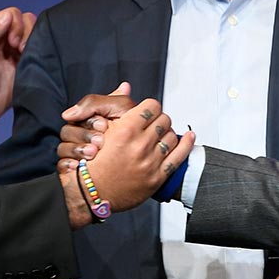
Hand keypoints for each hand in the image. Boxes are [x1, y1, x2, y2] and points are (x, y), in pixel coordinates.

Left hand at [0, 6, 35, 130]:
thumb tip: (8, 17)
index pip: (11, 14)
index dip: (15, 25)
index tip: (10, 42)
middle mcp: (5, 37)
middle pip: (25, 20)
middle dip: (25, 31)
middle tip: (17, 48)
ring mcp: (17, 49)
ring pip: (34, 31)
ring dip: (32, 39)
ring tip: (24, 53)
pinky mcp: (27, 61)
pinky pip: (39, 46)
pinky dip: (39, 48)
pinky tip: (31, 58)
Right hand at [57, 82, 134, 172]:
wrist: (141, 160)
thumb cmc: (134, 131)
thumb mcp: (120, 107)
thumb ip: (95, 102)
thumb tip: (68, 113)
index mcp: (91, 119)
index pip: (77, 116)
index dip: (90, 120)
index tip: (104, 125)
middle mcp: (82, 134)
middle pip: (67, 131)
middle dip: (85, 135)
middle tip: (101, 141)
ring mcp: (77, 152)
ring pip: (62, 148)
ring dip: (77, 150)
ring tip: (93, 154)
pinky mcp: (73, 168)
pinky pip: (61, 164)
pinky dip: (69, 164)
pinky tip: (79, 165)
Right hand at [62, 97, 193, 227]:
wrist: (90, 192)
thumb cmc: (92, 160)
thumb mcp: (98, 128)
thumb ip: (113, 104)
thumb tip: (126, 86)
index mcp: (126, 129)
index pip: (152, 106)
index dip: (150, 108)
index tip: (148, 112)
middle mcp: (140, 145)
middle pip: (164, 120)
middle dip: (159, 120)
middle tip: (154, 125)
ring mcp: (150, 162)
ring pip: (172, 136)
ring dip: (168, 133)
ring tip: (161, 136)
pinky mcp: (156, 178)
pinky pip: (179, 157)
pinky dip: (186, 144)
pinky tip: (189, 137)